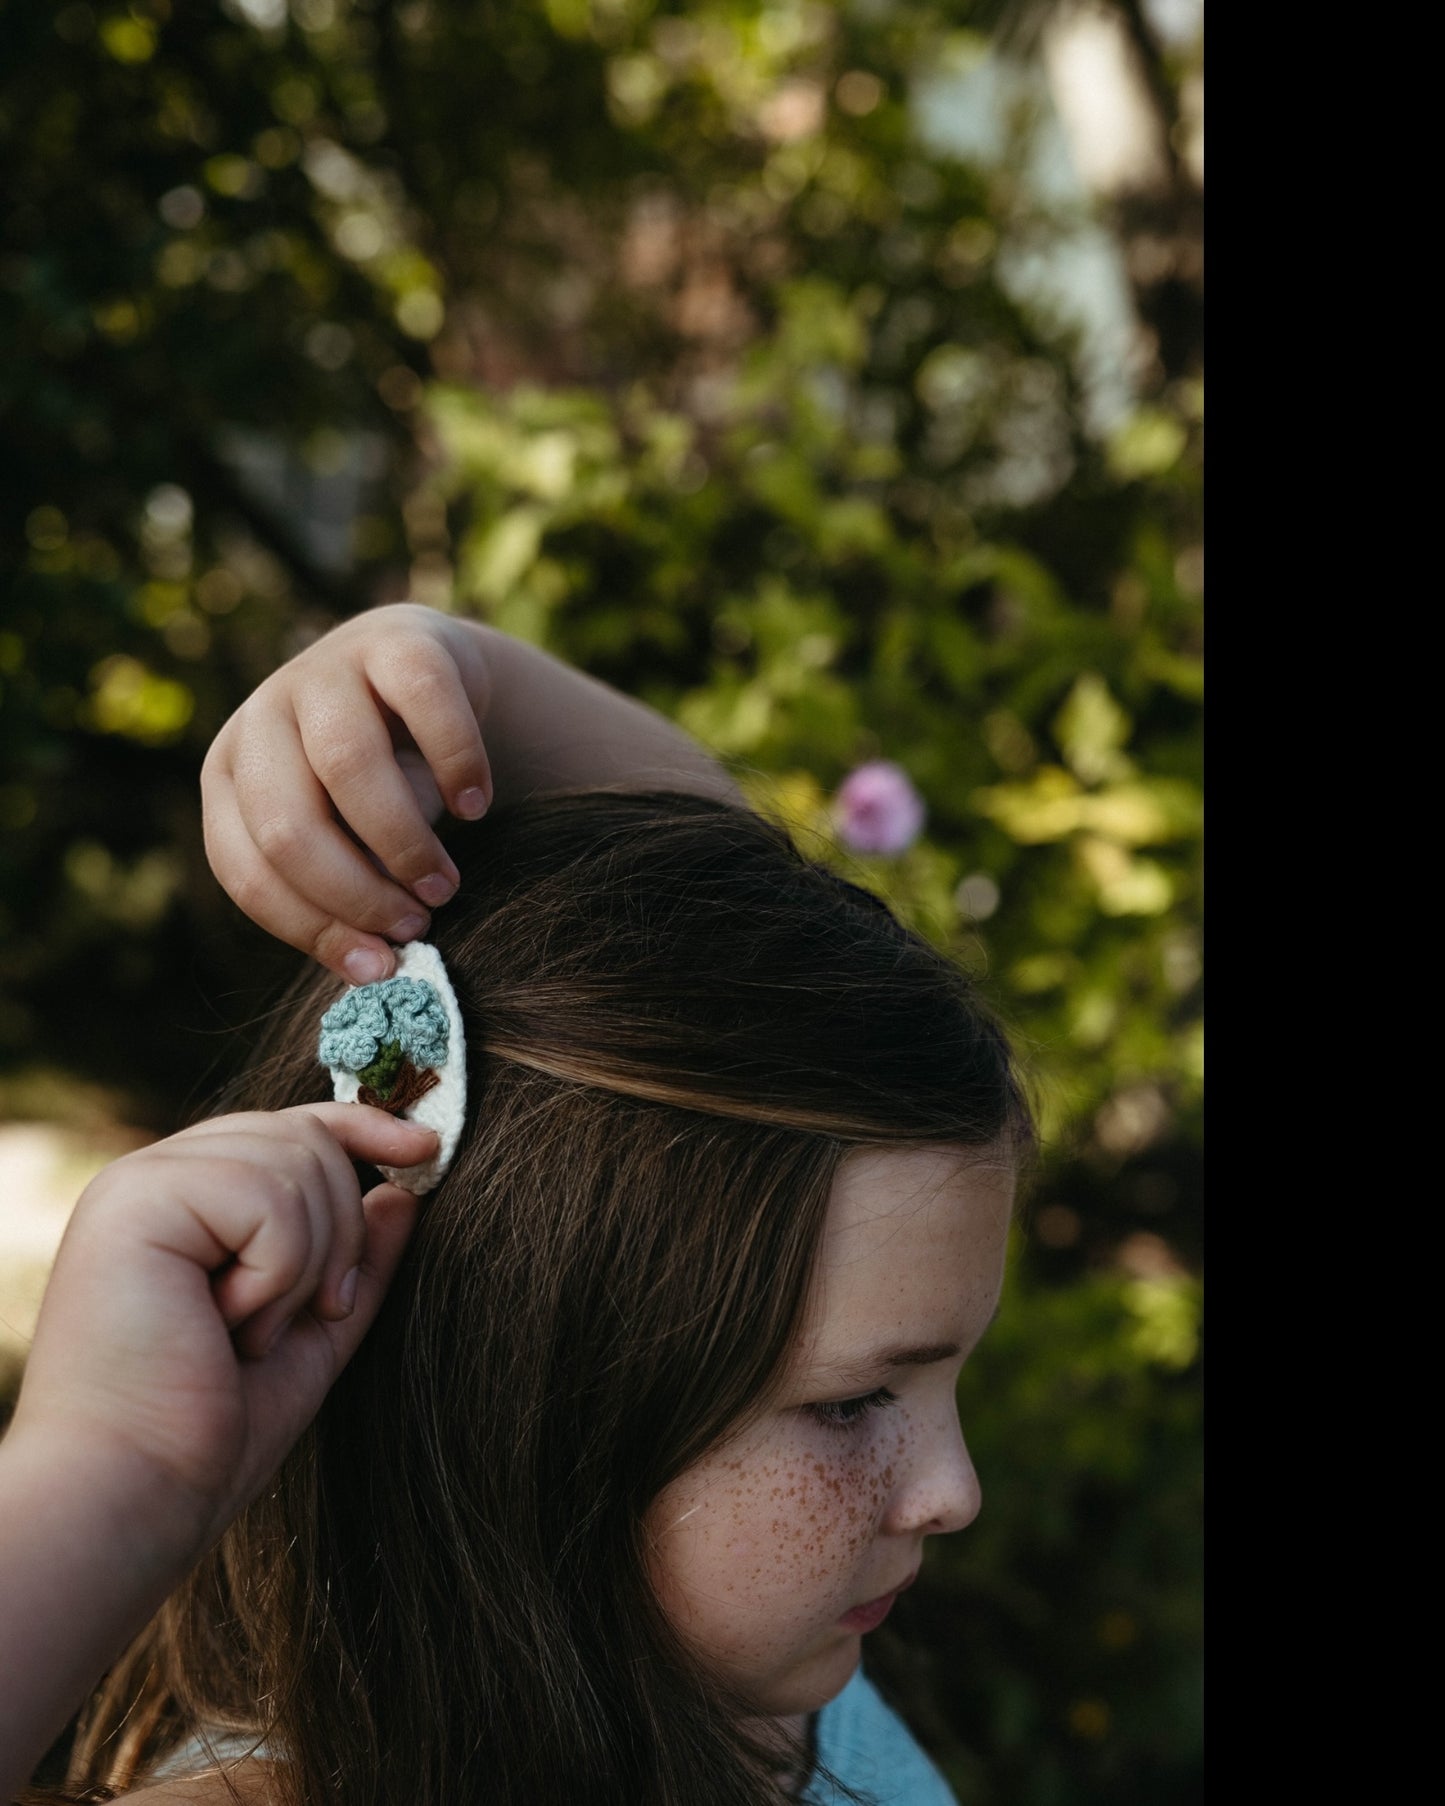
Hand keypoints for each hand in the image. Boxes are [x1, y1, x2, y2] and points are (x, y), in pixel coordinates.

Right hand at [8, 1104, 434, 1563]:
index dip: (364, 1128)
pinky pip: (269, 1199)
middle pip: (306, 1139)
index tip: (427, 1150)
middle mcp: (154, 1178)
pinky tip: (224, 1325)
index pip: (289, 1127)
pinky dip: (277, 1273)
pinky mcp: (135, 1202)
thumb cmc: (210, 1432)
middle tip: (312, 1315)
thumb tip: (403, 1192)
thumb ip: (355, 1260)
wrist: (138, 1494)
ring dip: (305, 1267)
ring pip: (296, 1163)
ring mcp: (139, 1184)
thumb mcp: (311, 1334)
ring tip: (247, 1333)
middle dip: (340, 1236)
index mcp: (183, 1202)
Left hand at [202, 604, 494, 981]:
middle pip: (289, 824)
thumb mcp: (347, 837)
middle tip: (417, 924)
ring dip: (403, 842)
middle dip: (357, 892)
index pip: (246, 869)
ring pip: (348, 765)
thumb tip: (374, 972)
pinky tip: (478, 807)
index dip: (312, 927)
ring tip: (446, 885)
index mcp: (228, 776)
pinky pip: (425, 705)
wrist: (424, 677)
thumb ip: (347, 889)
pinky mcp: (395, 640)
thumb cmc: (381, 780)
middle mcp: (262, 717)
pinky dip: (457, 764)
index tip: (379, 967)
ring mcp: (324, 670)